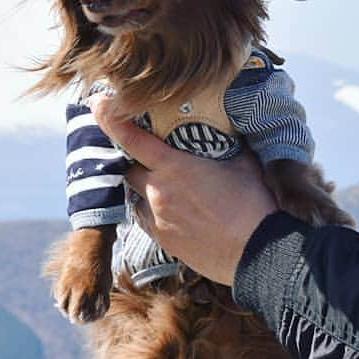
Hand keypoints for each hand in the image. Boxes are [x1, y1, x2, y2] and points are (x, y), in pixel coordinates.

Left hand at [88, 93, 276, 285]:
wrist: (260, 253)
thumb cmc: (255, 205)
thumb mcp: (243, 162)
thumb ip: (225, 144)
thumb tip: (226, 127)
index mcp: (174, 166)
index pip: (130, 137)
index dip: (110, 118)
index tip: (98, 104)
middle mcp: (158, 190)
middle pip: (129, 168)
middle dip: (136, 161)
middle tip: (152, 158)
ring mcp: (157, 218)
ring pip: (135, 196)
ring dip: (144, 189)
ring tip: (166, 188)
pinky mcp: (163, 241)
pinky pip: (145, 220)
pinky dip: (152, 212)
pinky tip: (173, 212)